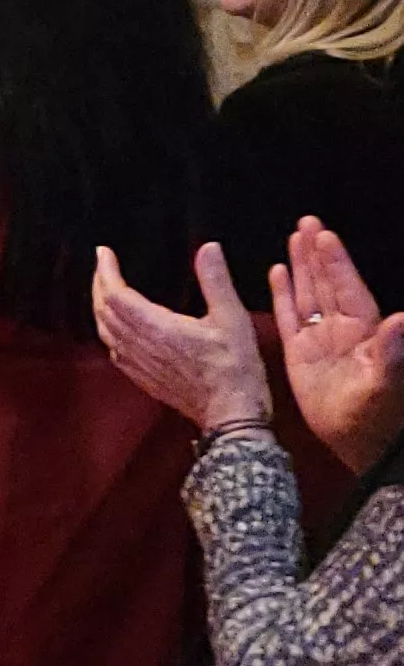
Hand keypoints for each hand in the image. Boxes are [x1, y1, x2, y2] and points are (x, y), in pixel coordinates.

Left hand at [93, 243, 271, 432]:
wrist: (232, 416)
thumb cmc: (236, 368)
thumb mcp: (233, 319)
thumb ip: (216, 281)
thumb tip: (208, 247)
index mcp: (156, 328)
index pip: (115, 293)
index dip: (105, 270)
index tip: (103, 251)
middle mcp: (139, 346)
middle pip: (103, 310)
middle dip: (99, 283)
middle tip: (102, 265)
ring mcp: (138, 364)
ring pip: (104, 330)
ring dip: (99, 306)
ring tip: (104, 289)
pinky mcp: (143, 378)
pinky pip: (113, 349)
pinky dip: (107, 330)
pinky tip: (116, 327)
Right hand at [271, 217, 403, 474]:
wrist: (360, 445)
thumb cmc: (378, 415)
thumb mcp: (386, 382)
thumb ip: (392, 349)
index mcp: (364, 331)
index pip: (347, 288)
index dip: (336, 262)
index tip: (325, 236)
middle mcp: (342, 329)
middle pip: (327, 282)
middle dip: (317, 253)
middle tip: (308, 222)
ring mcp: (320, 340)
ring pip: (308, 293)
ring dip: (301, 266)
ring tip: (294, 237)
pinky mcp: (299, 354)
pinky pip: (288, 316)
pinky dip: (282, 294)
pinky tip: (277, 273)